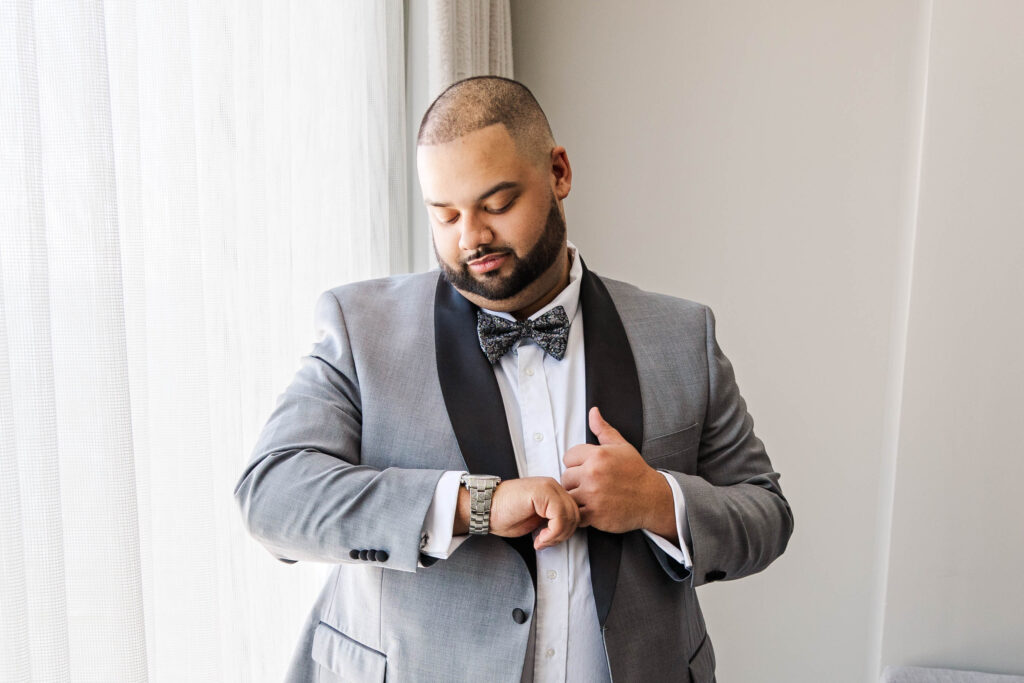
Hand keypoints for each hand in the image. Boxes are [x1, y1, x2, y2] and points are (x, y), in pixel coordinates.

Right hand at [467, 476, 579, 550]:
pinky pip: (560, 518)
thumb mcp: (536, 519)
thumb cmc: (505, 514)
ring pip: (571, 516)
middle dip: (563, 535)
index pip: (575, 512)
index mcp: (552, 490)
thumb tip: (568, 530)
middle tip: (545, 542)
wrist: (484, 508)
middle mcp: (553, 485)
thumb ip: (554, 519)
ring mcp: (548, 487)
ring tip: (541, 541)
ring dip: (557, 536)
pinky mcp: (542, 492)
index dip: (565, 531)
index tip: (549, 540)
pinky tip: (539, 538)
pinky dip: (552, 533)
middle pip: (576, 514)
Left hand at [561, 407, 675, 538]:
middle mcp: (593, 473)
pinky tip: (591, 509)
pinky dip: (580, 513)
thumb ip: (603, 430)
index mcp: (598, 455)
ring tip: (590, 497)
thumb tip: (593, 412)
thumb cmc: (637, 473)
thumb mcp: (622, 446)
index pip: (568, 457)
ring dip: (576, 498)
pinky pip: (575, 513)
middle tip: (590, 485)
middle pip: (566, 477)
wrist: (653, 499)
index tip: (587, 469)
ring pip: (568, 495)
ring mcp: (592, 495)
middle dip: (575, 481)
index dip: (577, 463)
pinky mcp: (594, 514)